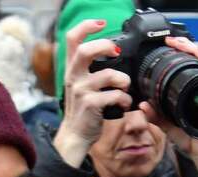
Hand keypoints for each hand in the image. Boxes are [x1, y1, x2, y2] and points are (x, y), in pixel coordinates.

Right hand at [52, 18, 132, 167]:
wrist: (76, 133)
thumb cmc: (83, 108)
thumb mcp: (82, 83)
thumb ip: (90, 67)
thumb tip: (112, 50)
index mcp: (72, 67)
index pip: (72, 39)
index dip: (86, 27)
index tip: (101, 23)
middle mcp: (74, 76)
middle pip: (84, 51)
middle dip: (104, 46)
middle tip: (116, 51)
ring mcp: (81, 91)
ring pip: (107, 75)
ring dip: (122, 79)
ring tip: (125, 86)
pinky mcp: (91, 105)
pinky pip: (114, 96)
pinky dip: (124, 99)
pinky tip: (124, 103)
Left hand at [138, 36, 197, 176]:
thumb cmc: (192, 142)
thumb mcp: (168, 127)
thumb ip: (156, 117)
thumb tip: (142, 105)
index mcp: (192, 95)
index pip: (188, 69)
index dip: (179, 55)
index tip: (167, 47)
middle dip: (187, 47)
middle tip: (173, 40)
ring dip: (196, 51)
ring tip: (183, 43)